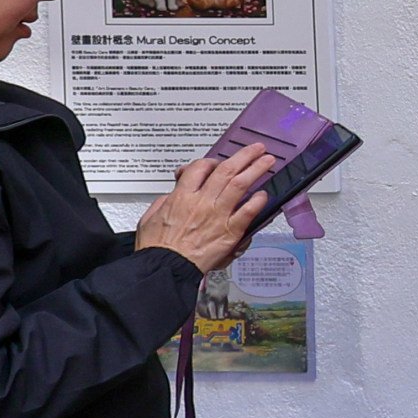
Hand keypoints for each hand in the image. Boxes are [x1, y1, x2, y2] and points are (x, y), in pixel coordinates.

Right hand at [136, 149, 278, 274]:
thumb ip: (165, 202)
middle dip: (244, 156)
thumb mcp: (151, 216)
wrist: (166, 268)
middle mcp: (202, 202)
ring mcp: (218, 215)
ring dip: (256, 169)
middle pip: (226, 170)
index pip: (200, 168)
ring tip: (267, 160)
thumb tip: (173, 195)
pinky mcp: (230, 232)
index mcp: (182, 196)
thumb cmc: (157, 248)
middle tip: (256, 149)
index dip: (211, 161)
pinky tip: (263, 195)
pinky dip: (258, 201)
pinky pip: (248, 211)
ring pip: (240, 184)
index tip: (217, 163)